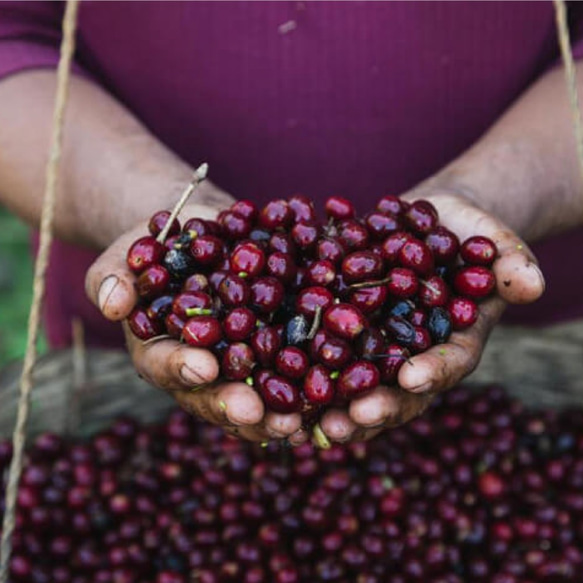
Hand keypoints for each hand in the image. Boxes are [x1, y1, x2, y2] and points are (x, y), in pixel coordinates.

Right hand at [85, 203, 303, 442]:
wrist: (203, 229)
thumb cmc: (159, 243)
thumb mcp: (128, 253)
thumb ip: (114, 277)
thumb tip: (113, 302)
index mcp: (160, 349)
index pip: (164, 364)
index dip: (181, 368)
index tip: (203, 367)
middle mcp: (200, 366)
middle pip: (212, 394)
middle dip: (233, 405)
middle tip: (255, 414)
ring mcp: (237, 361)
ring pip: (252, 395)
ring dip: (272, 412)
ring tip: (294, 422)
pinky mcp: (270, 348)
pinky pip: (285, 372)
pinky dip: (302, 385)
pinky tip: (322, 398)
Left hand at [316, 190, 545, 443]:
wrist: (427, 223)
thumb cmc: (467, 233)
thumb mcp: (493, 241)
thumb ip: (511, 263)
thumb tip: (531, 285)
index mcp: (451, 342)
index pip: (445, 364)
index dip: (432, 374)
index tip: (412, 380)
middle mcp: (411, 355)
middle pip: (394, 391)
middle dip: (374, 408)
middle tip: (347, 422)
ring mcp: (375, 348)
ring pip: (354, 384)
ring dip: (331, 405)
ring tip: (307, 421)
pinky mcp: (342, 330)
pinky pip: (322, 354)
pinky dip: (302, 370)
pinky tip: (277, 383)